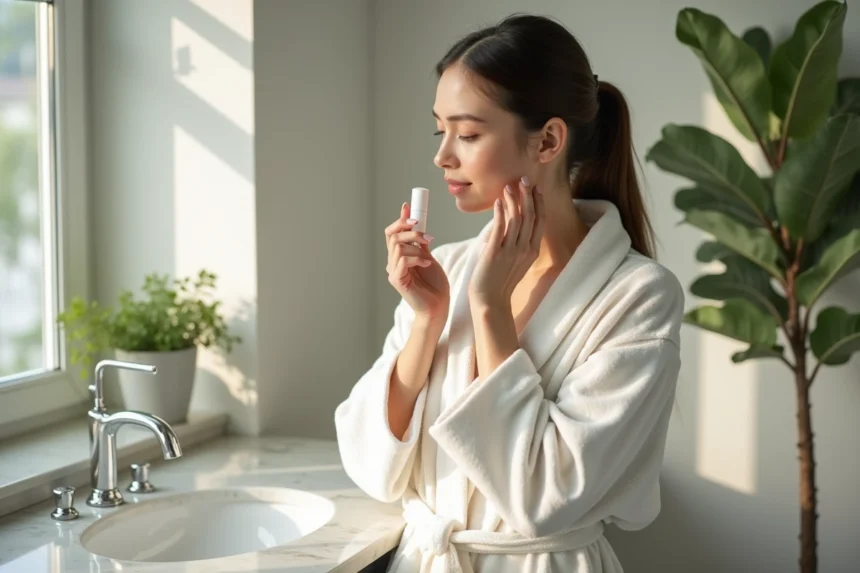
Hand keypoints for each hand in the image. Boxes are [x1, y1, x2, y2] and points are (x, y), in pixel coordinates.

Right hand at [386, 202, 450, 318]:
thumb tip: (417, 222)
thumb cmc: (434, 285)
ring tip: (428, 254)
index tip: (408, 206)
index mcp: (399, 256)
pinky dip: (416, 258)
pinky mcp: (397, 280)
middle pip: (393, 236)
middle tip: (426, 234)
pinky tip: (427, 264)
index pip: (392, 233)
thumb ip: (420, 242)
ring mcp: (393, 272)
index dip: (399, 219)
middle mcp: (393, 262)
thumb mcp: (428, 257)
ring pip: (398, 246)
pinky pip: (402, 261)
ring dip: (416, 245)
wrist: (439, 306)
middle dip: (410, 230)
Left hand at [468, 176, 545, 308]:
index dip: (539, 203)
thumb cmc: (500, 281)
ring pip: (516, 220)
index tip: (536, 188)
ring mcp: (510, 252)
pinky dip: (500, 214)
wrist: (490, 301)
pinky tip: (498, 202)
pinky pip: (499, 229)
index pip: (540, 221)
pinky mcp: (494, 254)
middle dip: (528, 196)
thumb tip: (508, 222)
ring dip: (513, 201)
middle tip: (524, 179)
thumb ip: (516, 242)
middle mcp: (524, 250)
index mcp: (531, 251)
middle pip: (530, 217)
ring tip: (509, 186)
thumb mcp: (515, 260)